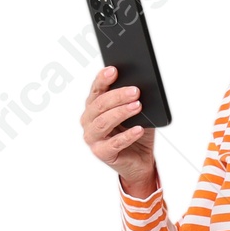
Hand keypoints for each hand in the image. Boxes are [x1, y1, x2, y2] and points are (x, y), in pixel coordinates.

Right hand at [81, 65, 157, 196]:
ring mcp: (92, 138)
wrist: (140, 161)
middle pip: (100, 104)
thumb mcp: (137, 114)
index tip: (114, 70)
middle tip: (135, 90)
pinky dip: (127, 136)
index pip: (96, 90)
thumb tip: (139, 87)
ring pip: (103, 122)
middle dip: (118, 96)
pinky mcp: (101, 153)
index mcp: (94, 107)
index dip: (103, 79)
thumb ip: (133, 100)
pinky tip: (139, 129)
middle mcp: (89, 120)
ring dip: (121, 113)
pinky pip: (114, 143)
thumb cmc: (136, 134)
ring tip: (138, 106)